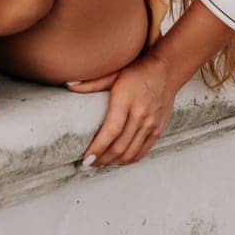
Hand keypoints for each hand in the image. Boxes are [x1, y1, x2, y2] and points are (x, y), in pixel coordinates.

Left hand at [66, 52, 178, 167]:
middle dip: (102, 159)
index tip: (86, 158)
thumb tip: (68, 86)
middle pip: (120, 146)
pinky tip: (118, 160)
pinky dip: (129, 160)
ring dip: (114, 162)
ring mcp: (151, 125)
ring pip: (131, 153)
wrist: (166, 71)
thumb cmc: (136, 70)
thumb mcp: (113, 73)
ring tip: (100, 164)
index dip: (98, 148)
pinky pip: (143, 151)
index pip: (111, 131)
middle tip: (87, 164)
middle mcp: (141, 115)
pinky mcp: (158, 130)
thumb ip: (91, 83)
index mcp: (126, 101)